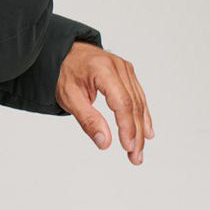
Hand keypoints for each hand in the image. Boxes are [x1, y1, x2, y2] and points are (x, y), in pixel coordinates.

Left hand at [55, 41, 153, 164]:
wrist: (63, 52)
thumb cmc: (64, 72)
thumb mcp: (69, 97)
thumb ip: (88, 120)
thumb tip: (105, 142)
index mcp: (102, 69)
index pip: (122, 102)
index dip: (127, 127)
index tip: (128, 147)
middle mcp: (118, 66)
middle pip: (134, 104)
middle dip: (136, 133)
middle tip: (135, 157)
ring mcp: (125, 68)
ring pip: (139, 102)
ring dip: (140, 128)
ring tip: (138, 151)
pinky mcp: (127, 73)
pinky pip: (138, 97)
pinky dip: (142, 116)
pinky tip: (146, 132)